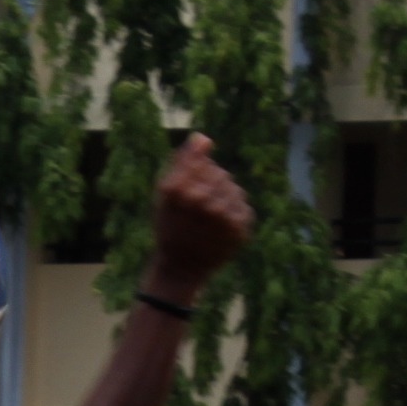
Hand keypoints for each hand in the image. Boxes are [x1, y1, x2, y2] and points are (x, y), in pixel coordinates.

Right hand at [144, 133, 254, 298]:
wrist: (182, 268)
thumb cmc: (170, 226)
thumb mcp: (165, 193)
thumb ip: (182, 162)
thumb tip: (204, 137)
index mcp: (179, 191)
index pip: (200, 161)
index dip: (195, 174)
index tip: (188, 191)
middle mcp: (202, 202)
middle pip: (219, 173)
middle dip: (209, 186)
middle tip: (196, 210)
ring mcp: (223, 216)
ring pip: (232, 187)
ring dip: (222, 198)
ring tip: (208, 219)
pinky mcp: (240, 229)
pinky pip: (242, 205)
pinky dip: (232, 213)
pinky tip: (219, 227)